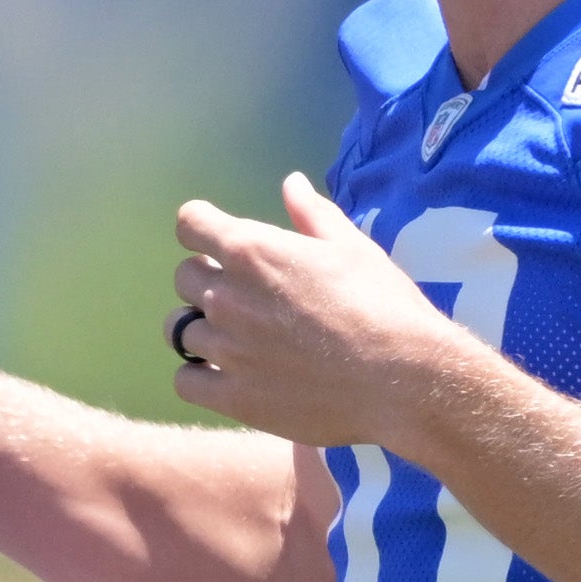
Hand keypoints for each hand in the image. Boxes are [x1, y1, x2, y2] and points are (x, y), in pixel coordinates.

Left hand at [170, 174, 481, 447]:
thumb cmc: (382, 305)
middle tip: (244, 296)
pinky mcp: (233, 398)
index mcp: (252, 252)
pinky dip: (198, 377)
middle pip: (183, 277)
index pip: (190, 224)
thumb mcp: (352, 248)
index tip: (215, 241)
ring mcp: (225, 350)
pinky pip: (185, 381)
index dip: (201, 229)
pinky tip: (225, 376)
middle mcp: (228, 297)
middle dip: (205, 278)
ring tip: (234, 339)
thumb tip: (291, 183)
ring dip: (201, 328)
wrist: (402, 380)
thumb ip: (312, 214)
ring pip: (178, 330)